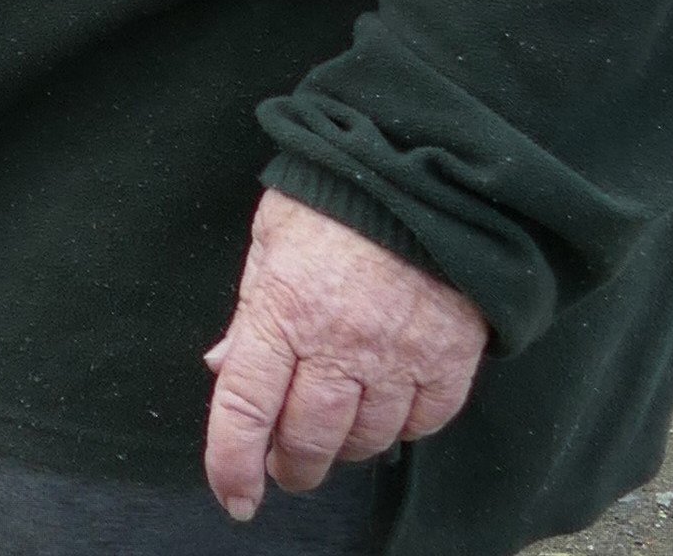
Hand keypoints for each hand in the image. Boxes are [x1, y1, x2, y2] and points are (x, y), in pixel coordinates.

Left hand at [203, 187, 484, 519]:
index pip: (245, 405)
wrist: (416, 173)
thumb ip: (249, 314)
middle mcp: (339, 344)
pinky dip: (400, 430)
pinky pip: (423, 422)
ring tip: (332, 437)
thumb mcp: (268, 245)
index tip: (234, 499)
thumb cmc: (329, 202)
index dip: (232, 461)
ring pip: (366, 438)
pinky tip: (386, 414)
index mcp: (281, 311)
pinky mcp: (449, 359)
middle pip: (309, 437)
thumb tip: (224, 371)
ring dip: (343, 449)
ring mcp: (398, 356)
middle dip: (291, 465)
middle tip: (284, 468)